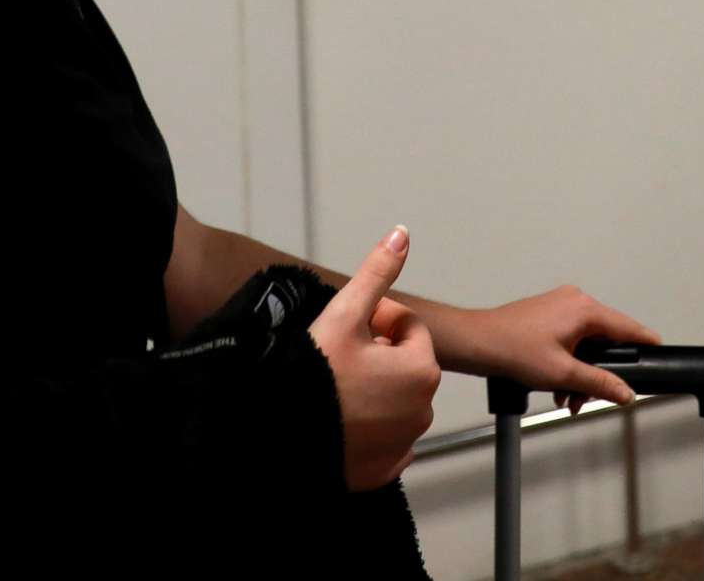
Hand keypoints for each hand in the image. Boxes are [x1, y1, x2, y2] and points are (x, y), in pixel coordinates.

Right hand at [310, 226, 441, 489]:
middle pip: (401, 363)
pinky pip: (382, 437)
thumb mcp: (343, 314)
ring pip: (392, 400)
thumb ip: (377, 273)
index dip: (375, 319)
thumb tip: (402, 233)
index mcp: (421, 368)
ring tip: (333, 387)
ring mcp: (405, 443)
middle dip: (376, 354)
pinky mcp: (384, 470)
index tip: (345, 327)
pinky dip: (367, 427)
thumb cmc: (311, 375)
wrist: (278, 438)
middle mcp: (424, 409)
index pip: (406, 325)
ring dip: (372, 389)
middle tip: (335, 356)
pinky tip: (337, 419)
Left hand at [473, 284, 661, 416]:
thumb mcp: (563, 373)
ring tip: (566, 398)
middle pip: (605, 340)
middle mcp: (575, 301)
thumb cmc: (514, 350)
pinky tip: (557, 387)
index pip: (627, 327)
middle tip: (586, 398)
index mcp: (584, 309)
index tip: (660, 354)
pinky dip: (568, 363)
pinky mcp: (548, 314)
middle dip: (598, 373)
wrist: (477, 343)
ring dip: (581, 373)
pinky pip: (571, 339)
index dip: (644, 344)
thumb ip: (599, 383)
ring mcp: (560, 305)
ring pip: (586, 344)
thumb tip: (626, 392)